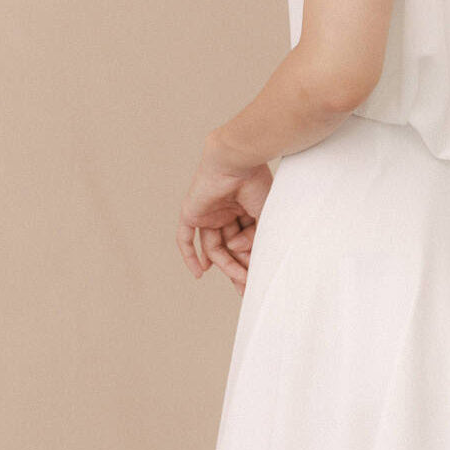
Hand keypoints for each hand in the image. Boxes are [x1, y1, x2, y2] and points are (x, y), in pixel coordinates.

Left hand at [176, 131, 273, 294]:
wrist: (237, 161)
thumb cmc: (256, 182)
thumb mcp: (264, 216)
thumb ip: (255, 238)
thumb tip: (242, 255)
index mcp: (244, 209)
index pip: (244, 241)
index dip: (250, 261)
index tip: (257, 280)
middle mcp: (225, 212)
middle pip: (228, 247)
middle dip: (237, 268)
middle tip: (246, 288)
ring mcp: (208, 212)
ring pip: (213, 246)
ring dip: (225, 263)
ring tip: (239, 276)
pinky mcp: (191, 212)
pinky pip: (185, 238)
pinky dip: (190, 255)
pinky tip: (200, 273)